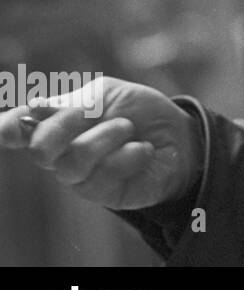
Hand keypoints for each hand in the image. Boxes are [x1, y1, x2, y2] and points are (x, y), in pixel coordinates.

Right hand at [0, 76, 201, 210]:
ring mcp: (80, 177)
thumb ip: (72, 102)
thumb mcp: (107, 94)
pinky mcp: (104, 194)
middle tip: (90, 112)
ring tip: (128, 128)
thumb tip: (32, 109)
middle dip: (65, 126)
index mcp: (56, 124)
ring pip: (73, 162)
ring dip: (106, 136)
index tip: (12, 125)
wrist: (180, 135)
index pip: (17, 130)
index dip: (9, 128)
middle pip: (40, 149)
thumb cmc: (140, 111)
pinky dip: (129, 154)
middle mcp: (60, 154)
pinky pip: (104, 175)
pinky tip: (142, 150)